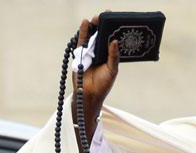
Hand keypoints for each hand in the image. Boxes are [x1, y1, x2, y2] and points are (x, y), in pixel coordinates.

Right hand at [72, 16, 120, 146]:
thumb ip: (113, 56)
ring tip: (97, 17)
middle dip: (103, 24)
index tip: (116, 18)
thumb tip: (114, 41)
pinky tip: (86, 23)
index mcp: (108, 54)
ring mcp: (89, 51)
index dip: (113, 29)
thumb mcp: (112, 69)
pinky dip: (83, 31)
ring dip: (94, 25)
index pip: (111, 38)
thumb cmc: (103, 84)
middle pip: (101, 34)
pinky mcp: (79, 53)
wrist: (89, 94)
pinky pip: (82, 40)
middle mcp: (99, 51)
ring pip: (92, 35)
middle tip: (106, 15)